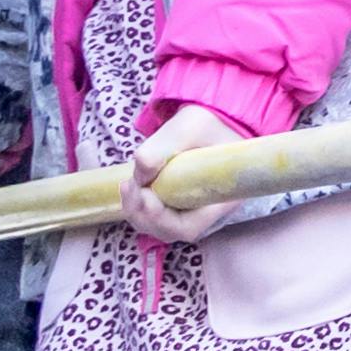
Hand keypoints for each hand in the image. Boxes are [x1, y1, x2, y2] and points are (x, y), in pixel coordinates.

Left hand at [120, 111, 245, 243]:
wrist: (210, 119)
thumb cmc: (207, 123)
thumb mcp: (188, 126)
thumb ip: (161, 147)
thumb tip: (139, 175)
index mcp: (221, 198)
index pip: (189, 227)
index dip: (163, 220)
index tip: (146, 194)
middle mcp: (207, 211)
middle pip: (171, 231)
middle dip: (144, 215)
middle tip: (130, 186)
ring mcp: (191, 209)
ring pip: (159, 227)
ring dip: (137, 211)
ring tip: (128, 184)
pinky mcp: (177, 203)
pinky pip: (155, 216)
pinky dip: (137, 206)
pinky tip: (131, 186)